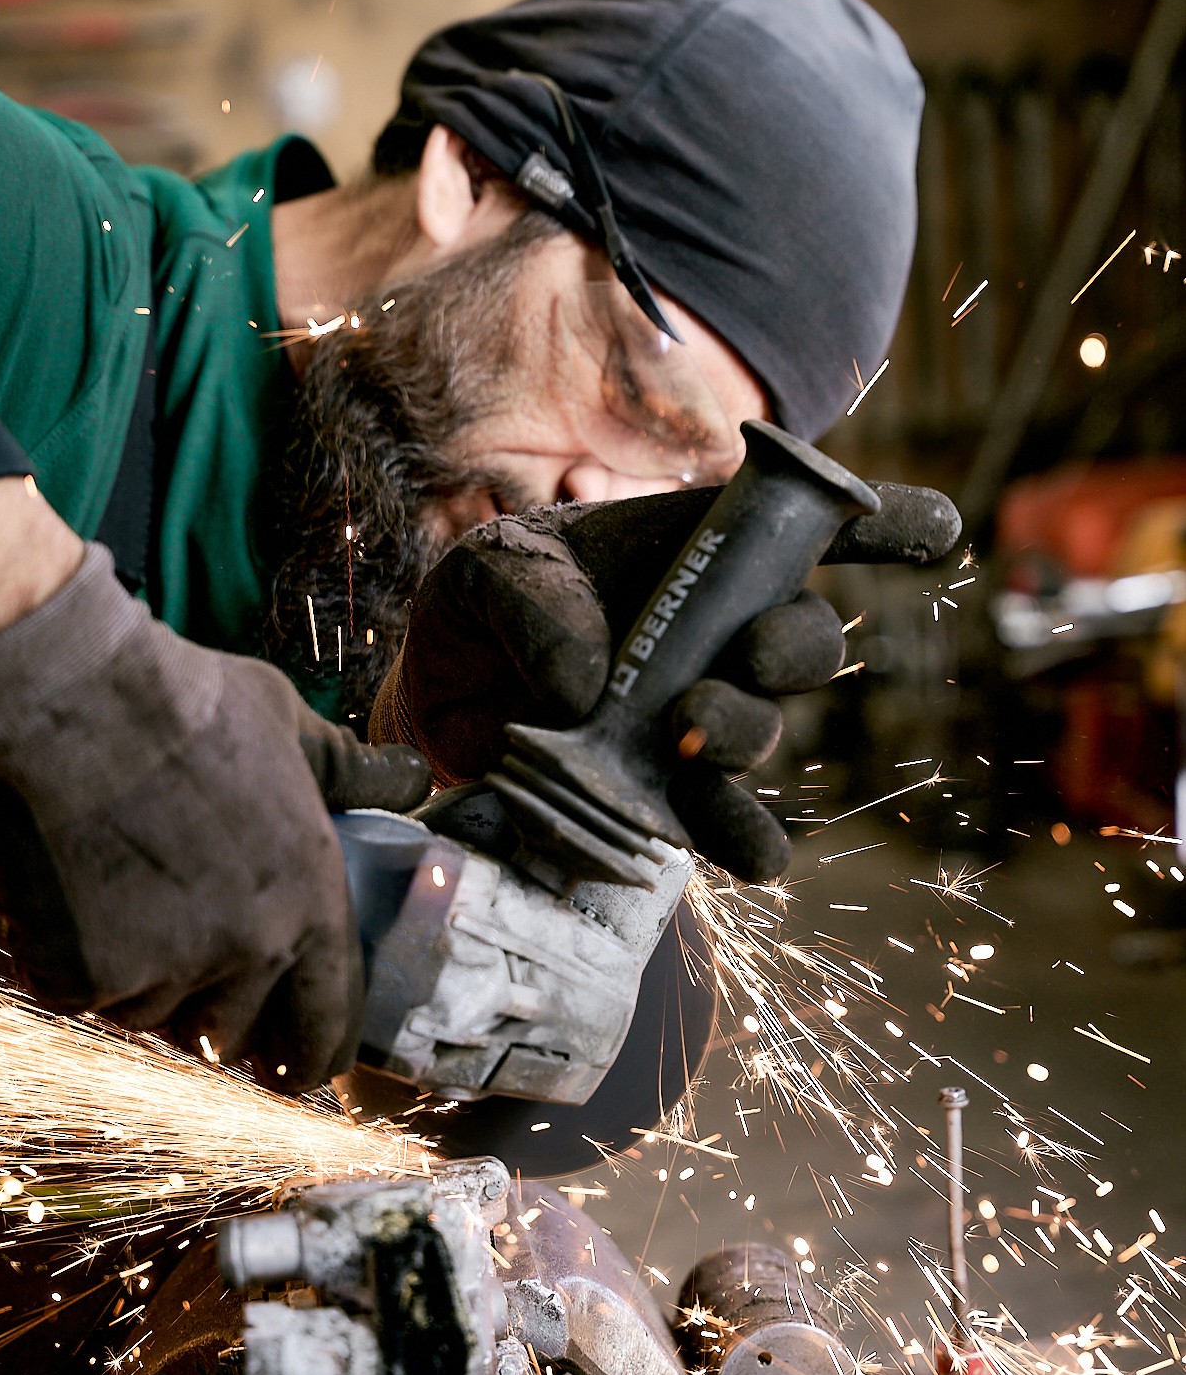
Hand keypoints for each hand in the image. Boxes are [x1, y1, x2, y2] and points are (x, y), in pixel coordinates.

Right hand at [0, 545, 429, 1088]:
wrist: (70, 702)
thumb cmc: (186, 706)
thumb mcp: (290, 727)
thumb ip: (352, 772)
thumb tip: (410, 777)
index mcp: (309, 901)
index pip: (328, 1018)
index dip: (313, 1052)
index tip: (297, 1067)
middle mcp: (249, 950)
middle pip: (234, 1035)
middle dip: (213, 1015)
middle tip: (186, 972)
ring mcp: (164, 970)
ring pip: (151, 1017)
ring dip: (139, 986)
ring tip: (119, 909)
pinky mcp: (84, 976)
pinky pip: (80, 997)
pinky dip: (68, 965)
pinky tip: (63, 902)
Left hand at [369, 482, 959, 882]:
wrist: (436, 696)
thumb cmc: (482, 609)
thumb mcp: (488, 572)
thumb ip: (533, 604)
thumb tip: (585, 684)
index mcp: (702, 554)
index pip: (814, 528)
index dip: (884, 523)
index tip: (938, 530)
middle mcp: (724, 635)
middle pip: (806, 641)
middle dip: (795, 649)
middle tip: (748, 657)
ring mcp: (704, 717)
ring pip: (768, 730)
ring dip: (746, 735)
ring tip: (692, 737)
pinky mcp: (672, 793)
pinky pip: (732, 824)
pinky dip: (744, 838)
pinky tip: (748, 850)